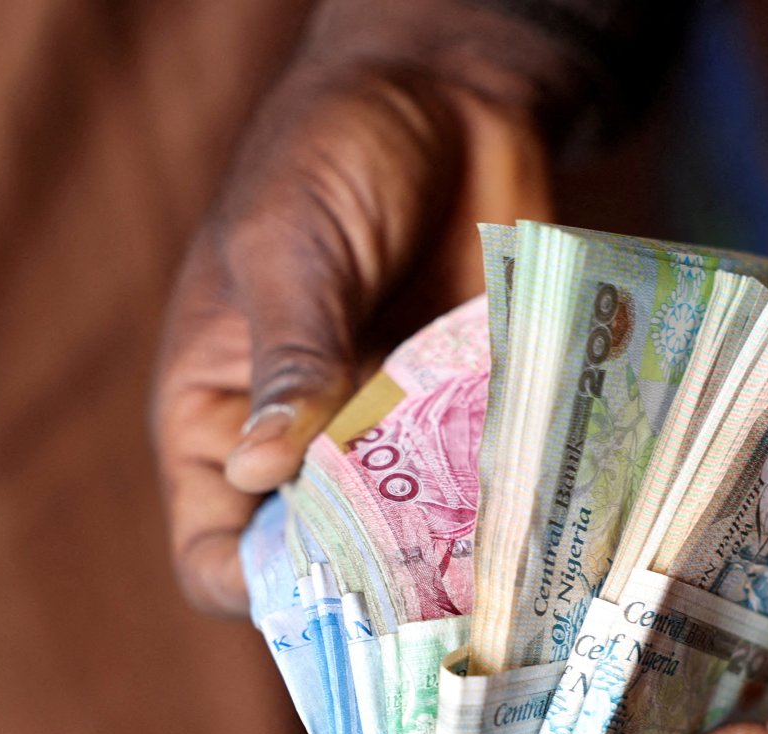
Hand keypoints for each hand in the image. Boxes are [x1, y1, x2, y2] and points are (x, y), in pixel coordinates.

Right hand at [152, 3, 557, 614]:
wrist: (449, 94)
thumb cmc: (329, 152)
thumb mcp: (288, 246)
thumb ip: (287, 354)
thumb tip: (258, 469)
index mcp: (220, 417)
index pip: (216, 548)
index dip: (258, 592)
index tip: (328, 605)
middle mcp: (308, 446)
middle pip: (325, 564)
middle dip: (375, 591)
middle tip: (440, 598)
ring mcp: (395, 437)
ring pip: (415, 539)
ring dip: (454, 557)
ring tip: (505, 567)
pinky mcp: (472, 416)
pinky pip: (485, 486)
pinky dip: (510, 507)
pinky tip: (551, 516)